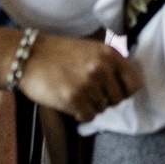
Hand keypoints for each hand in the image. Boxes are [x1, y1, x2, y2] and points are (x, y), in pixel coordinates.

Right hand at [17, 35, 142, 122]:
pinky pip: (88, 117)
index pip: (135, 82)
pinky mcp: (73, 99)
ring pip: (102, 108)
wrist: (29, 56)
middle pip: (118, 98)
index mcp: (109, 54)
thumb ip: (110, 61)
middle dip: (106, 98)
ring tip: (78, 94)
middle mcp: (102, 68)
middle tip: (91, 92)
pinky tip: (71, 103)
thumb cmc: (60, 52)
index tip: (117, 91)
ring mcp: (88, 84)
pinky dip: (81, 114)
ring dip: (91, 105)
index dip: (127, 89)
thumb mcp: (91, 48)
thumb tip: (127, 77)